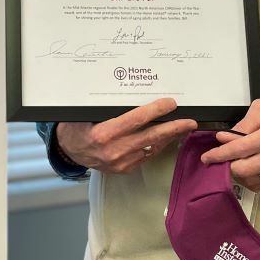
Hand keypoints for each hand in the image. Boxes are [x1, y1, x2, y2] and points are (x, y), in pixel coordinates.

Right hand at [56, 98, 197, 174]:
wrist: (69, 151)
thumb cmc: (77, 126)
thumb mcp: (85, 112)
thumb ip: (105, 106)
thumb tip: (130, 90)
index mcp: (103, 133)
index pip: (136, 119)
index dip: (156, 111)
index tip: (171, 103)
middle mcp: (113, 150)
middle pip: (151, 136)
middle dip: (174, 128)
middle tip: (191, 122)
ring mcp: (120, 162)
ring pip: (152, 147)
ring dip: (169, 137)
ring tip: (184, 128)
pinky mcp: (124, 169)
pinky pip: (146, 155)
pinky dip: (158, 146)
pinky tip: (166, 138)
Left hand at [199, 95, 259, 190]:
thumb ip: (243, 125)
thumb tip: (224, 138)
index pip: (240, 149)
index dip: (220, 155)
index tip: (207, 158)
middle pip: (245, 170)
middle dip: (228, 166)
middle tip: (222, 159)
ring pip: (254, 180)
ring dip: (239, 174)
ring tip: (236, 162)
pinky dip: (253, 179)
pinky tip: (249, 168)